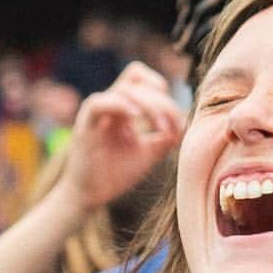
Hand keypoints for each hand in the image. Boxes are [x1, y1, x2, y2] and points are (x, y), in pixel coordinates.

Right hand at [57, 62, 183, 213]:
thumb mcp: (149, 153)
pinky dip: (122, 106)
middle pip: (138, 78)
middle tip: (170, 128)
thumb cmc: (116, 173)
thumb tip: (186, 122)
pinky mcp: (85, 124)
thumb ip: (165, 137)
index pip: (148, 83)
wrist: (92, 194)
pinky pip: (100, 102)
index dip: (167, 98)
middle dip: (162, 101)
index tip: (177, 126)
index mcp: (126, 107)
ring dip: (149, 105)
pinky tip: (137, 120)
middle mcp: (111, 104)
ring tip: (160, 128)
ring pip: (125, 88)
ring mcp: (98, 111)